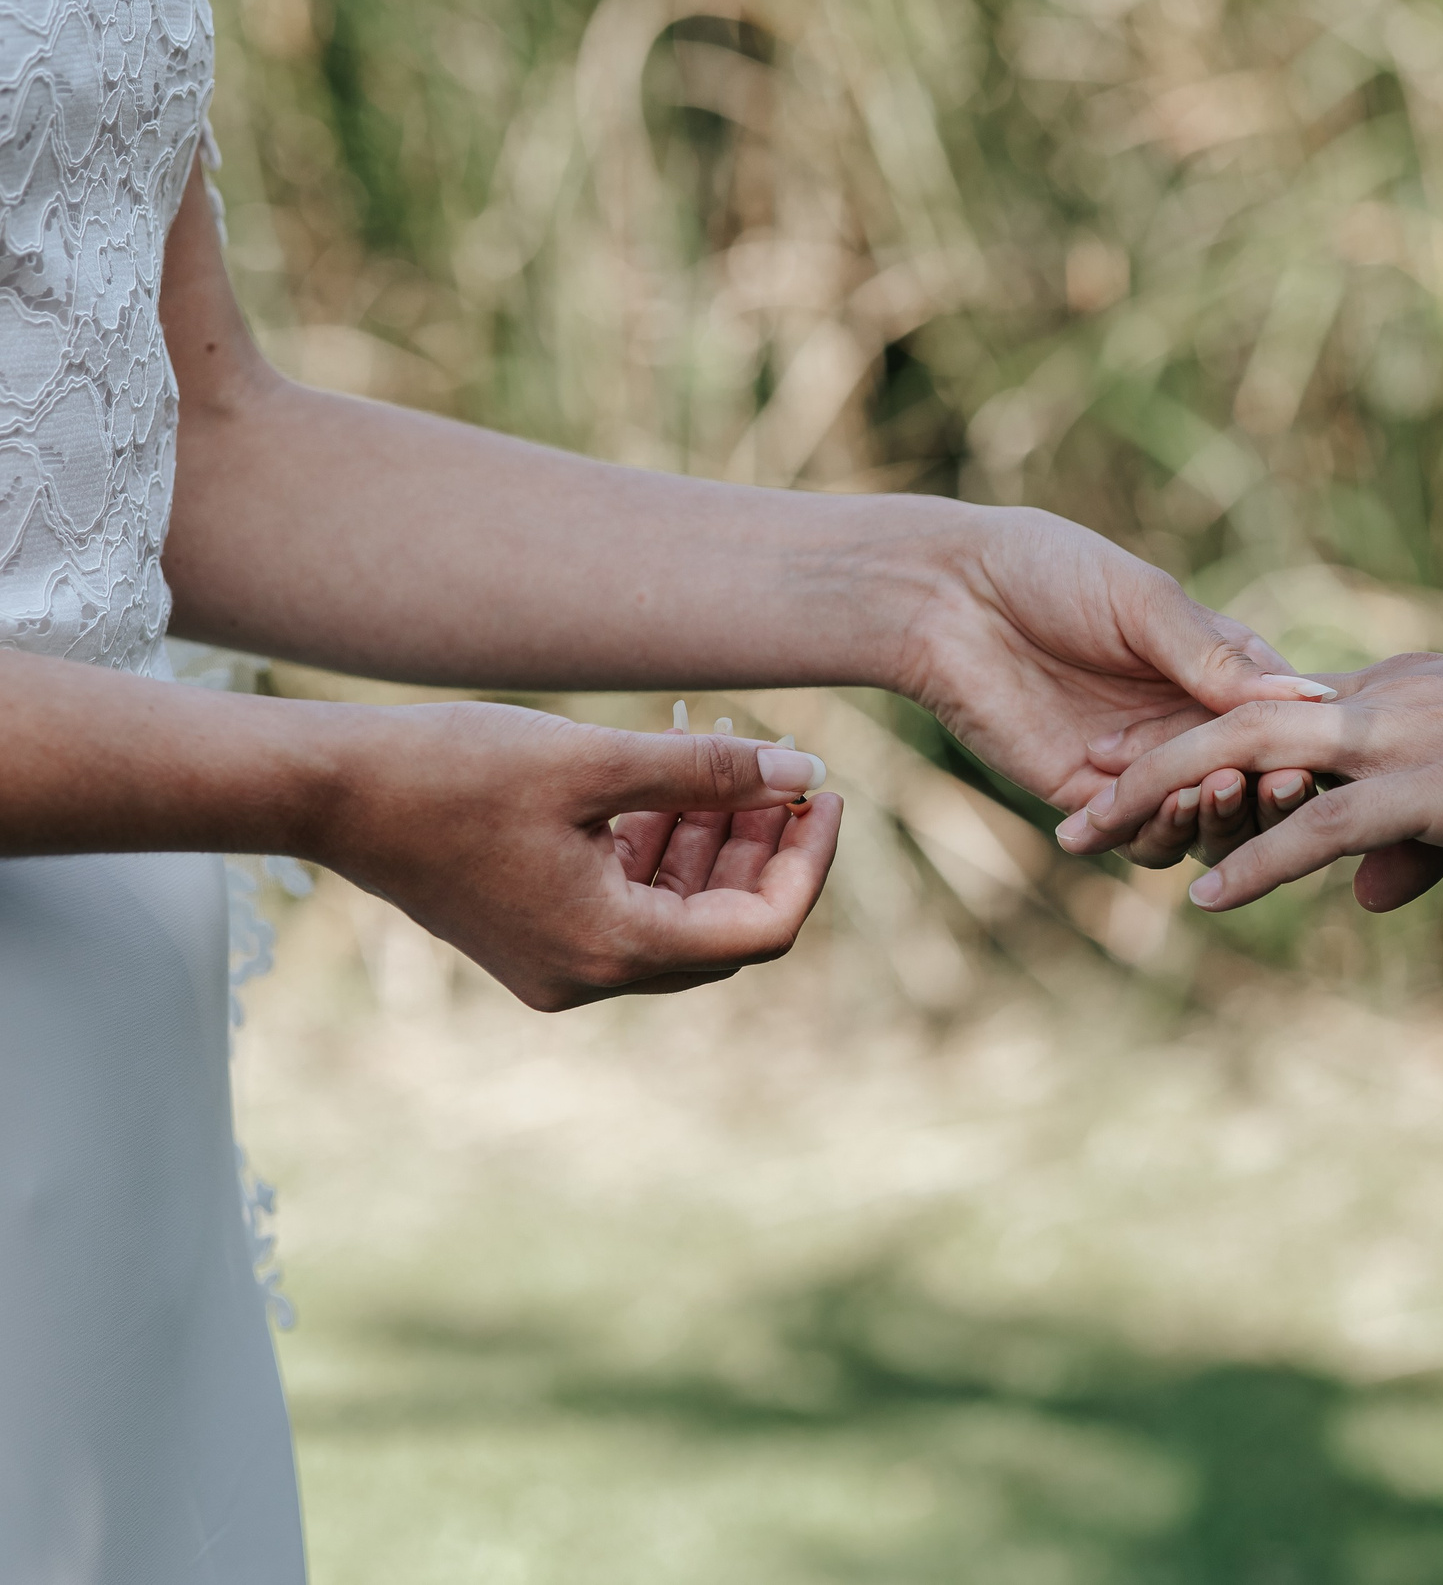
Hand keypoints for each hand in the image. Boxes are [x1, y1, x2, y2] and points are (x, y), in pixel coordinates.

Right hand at [308, 700, 842, 1009]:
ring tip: (717, 754)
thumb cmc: (456, 768)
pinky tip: (662, 783)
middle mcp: (590, 976)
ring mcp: (558, 966)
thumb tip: (803, 772)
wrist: (329, 791)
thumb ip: (709, 772)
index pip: (761, 928)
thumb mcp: (596, 760)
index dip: (808, 862)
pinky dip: (657, 850)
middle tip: (780, 770)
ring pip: (677, 915)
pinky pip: (626, 907)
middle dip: (761, 846)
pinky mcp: (532, 940)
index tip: (824, 793)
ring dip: (709, 841)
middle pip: (723, 927)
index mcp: (613, 947)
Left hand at [893, 505, 1322, 824]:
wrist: (948, 598)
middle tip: (1267, 782)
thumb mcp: (1143, 602)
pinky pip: (1139, 840)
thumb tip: (1305, 699)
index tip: (1305, 749)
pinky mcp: (1089, 800)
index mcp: (1217, 671)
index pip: (1281, 724)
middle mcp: (1186, 725)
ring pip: (1204, 826)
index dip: (1299, 744)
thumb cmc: (1051, 572)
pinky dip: (1153, 834)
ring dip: (1215, 818)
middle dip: (1265, 790)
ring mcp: (1141, 767)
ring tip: (1205, 790)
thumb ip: (1213, 658)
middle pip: (1253, 786)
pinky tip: (1150, 811)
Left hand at [1053, 648, 1442, 910]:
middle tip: (1077, 798)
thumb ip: (1410, 840)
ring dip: (1167, 799)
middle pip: (1229, 720)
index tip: (1124, 765)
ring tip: (1093, 836)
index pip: (1265, 707)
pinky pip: (1322, 822)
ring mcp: (1396, 738)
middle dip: (1147, 760)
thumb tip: (1363, 896)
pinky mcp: (1426, 786)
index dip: (1191, 738)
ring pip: (1251, 758)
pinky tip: (1207, 892)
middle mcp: (1376, 701)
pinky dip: (1261, 856)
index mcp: (1387, 690)